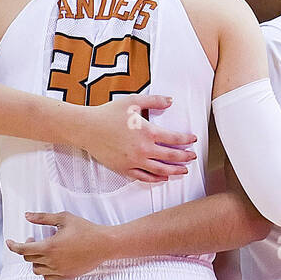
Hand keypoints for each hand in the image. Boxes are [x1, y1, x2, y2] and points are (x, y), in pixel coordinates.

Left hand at [6, 212, 111, 279]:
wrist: (104, 244)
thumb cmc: (85, 229)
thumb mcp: (63, 218)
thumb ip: (43, 218)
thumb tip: (27, 216)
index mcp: (49, 246)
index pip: (23, 250)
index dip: (13, 246)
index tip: (9, 242)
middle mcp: (52, 261)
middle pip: (29, 259)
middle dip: (27, 249)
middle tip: (34, 240)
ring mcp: (59, 270)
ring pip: (37, 270)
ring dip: (35, 261)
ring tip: (43, 251)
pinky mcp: (66, 276)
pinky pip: (48, 278)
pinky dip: (45, 272)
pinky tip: (50, 263)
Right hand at [80, 97, 196, 183]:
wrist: (87, 128)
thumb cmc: (109, 113)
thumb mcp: (133, 101)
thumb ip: (154, 100)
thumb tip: (171, 100)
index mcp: (147, 132)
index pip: (174, 139)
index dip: (186, 140)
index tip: (193, 139)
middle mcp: (143, 149)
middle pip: (171, 157)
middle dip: (185, 157)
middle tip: (193, 157)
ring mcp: (134, 161)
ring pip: (160, 170)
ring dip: (174, 171)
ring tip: (183, 171)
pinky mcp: (124, 169)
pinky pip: (144, 177)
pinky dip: (155, 179)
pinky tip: (163, 177)